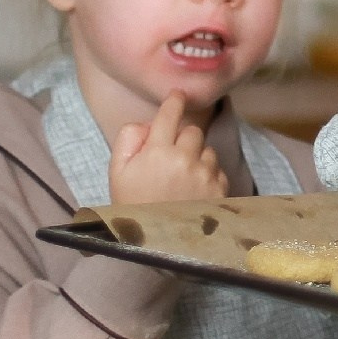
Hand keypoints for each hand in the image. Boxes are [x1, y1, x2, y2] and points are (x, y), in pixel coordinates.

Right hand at [109, 92, 227, 205]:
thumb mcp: (117, 172)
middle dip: (182, 139)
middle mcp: (186, 159)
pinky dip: (207, 176)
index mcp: (158, 152)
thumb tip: (149, 123)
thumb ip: (129, 139)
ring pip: (206, 150)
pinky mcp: (220, 189)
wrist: (156, 243)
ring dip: (196, 158)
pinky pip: (217, 169)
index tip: (178, 95)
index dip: (175, 101)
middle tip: (169, 158)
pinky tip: (192, 192)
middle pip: (192, 131)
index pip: (171, 114)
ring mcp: (206, 175)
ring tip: (180, 182)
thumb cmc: (132, 207)